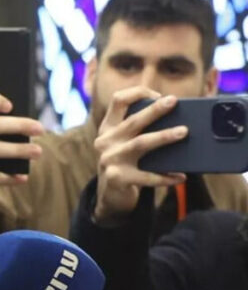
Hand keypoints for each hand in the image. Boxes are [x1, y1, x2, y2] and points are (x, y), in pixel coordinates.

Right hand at [92, 87, 185, 224]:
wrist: (109, 195)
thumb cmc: (125, 163)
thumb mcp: (123, 143)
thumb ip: (138, 130)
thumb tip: (176, 120)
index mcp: (108, 128)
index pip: (117, 100)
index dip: (137, 93)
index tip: (158, 95)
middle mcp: (105, 141)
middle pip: (132, 121)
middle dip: (154, 110)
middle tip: (173, 102)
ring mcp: (109, 160)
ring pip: (140, 143)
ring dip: (163, 137)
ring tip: (183, 132)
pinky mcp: (116, 178)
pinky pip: (146, 176)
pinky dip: (165, 177)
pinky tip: (180, 177)